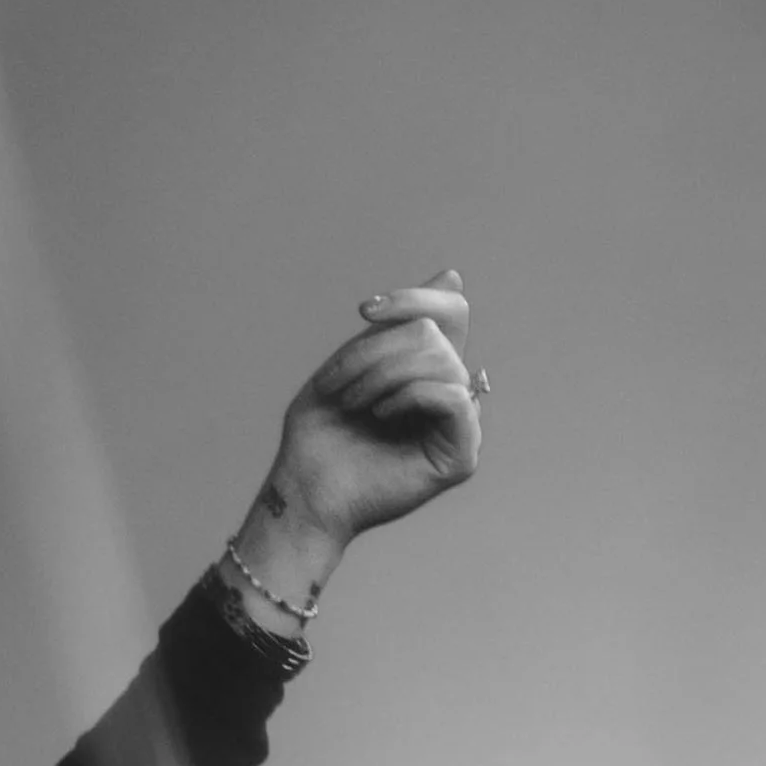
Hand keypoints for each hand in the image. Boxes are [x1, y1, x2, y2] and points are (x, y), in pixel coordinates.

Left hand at [230, 268, 483, 610]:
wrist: (304, 490)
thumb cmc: (320, 433)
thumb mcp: (348, 364)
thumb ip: (395, 326)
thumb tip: (453, 276)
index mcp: (426, 369)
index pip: (450, 311)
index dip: (413, 299)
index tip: (364, 311)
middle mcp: (448, 392)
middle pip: (434, 332)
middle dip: (375, 351)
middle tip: (338, 386)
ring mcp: (458, 425)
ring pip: (441, 360)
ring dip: (381, 375)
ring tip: (352, 402)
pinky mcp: (462, 455)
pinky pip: (453, 398)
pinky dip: (409, 396)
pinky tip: (380, 415)